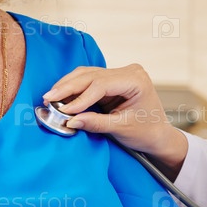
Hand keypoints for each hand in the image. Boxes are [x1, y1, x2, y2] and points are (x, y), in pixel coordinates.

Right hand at [42, 64, 187, 179]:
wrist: (158, 135)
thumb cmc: (146, 132)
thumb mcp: (121, 129)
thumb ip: (96, 123)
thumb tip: (70, 120)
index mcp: (135, 80)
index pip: (100, 85)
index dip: (79, 98)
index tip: (63, 110)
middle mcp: (128, 72)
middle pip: (90, 76)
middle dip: (67, 88)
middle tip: (48, 99)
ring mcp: (119, 74)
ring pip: (86, 75)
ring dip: (67, 86)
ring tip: (49, 97)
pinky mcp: (111, 80)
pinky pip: (87, 80)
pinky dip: (73, 88)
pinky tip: (59, 96)